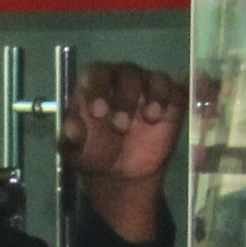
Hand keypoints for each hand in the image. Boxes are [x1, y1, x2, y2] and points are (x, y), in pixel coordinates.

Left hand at [56, 60, 185, 244]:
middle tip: (120, 127)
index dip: (97, 88)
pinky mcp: (170, 98)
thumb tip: (72, 130)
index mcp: (94, 84)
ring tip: (149, 117)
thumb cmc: (94, 152)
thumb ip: (70, 139)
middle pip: (127, 74)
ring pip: (153, 78)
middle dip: (124, 98)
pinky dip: (169, 98)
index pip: (96, 73)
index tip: (98, 112)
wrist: (120, 173)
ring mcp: (148, 86)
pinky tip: (160, 116)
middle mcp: (122, 78)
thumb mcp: (75, 151)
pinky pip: (175, 88)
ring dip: (152, 95)